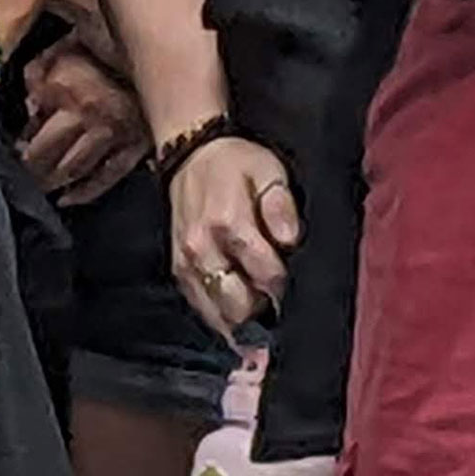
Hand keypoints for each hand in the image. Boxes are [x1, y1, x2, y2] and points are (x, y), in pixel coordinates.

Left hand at [13, 42, 146, 204]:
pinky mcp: (136, 144)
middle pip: (51, 157)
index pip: (33, 132)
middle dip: (33, 172)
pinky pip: (110, 175)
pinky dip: (87, 191)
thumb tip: (29, 110)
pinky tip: (70, 198)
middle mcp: (89, 116)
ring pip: (77, 169)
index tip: (11, 153)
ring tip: (40, 190)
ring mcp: (115, 133)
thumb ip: (34, 77)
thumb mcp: (57, 50)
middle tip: (21, 180)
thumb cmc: (97, 43)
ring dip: (54, 183)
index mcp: (65, 91)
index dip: (19, 147)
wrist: (150, 39)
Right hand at [168, 134, 301, 339]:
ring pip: (219, 316)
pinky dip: (223, 317)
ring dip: (243, 321)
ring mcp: (186, 264)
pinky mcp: (178, 271)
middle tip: (279, 301)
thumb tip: (289, 239)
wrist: (190, 154)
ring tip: (261, 312)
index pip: (266, 276)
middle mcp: (202, 249)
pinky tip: (239, 312)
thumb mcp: (268, 170)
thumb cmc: (234, 164)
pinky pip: (203, 310)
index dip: (286, 286)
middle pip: (239, 306)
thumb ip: (281, 205)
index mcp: (228, 224)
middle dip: (264, 310)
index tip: (296, 282)